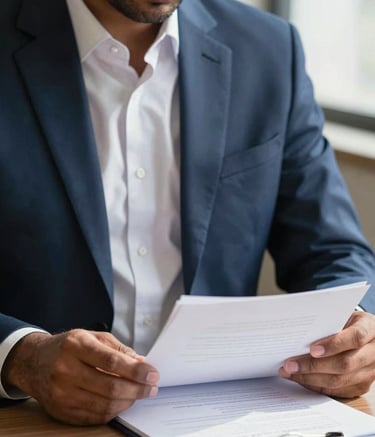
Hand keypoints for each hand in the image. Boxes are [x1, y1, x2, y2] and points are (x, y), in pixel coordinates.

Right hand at [2, 329, 158, 424]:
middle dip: (137, 389)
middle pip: (110, 387)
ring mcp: (61, 393)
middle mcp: (65, 370)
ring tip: (140, 393)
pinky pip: (94, 417)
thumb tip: (140, 362)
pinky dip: (113, 411)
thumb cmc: (67, 346)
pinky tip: (122, 401)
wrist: (33, 362)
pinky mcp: (60, 411)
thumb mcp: (92, 336)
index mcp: (75, 346)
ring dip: (128, 401)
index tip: (152, 374)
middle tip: (151, 387)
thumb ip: (117, 349)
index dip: (136, 370)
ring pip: (104, 405)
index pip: (111, 361)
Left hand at [279, 311, 374, 397]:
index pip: (355, 338)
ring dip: (310, 378)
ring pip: (340, 381)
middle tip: (290, 365)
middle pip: (345, 364)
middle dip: (313, 366)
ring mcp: (370, 372)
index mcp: (371, 329)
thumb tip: (298, 332)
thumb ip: (328, 323)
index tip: (312, 349)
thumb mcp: (343, 315)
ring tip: (289, 372)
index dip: (334, 344)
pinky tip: (300, 379)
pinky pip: (338, 390)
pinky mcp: (362, 386)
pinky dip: (316, 386)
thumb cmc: (349, 322)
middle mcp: (374, 353)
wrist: (368, 335)